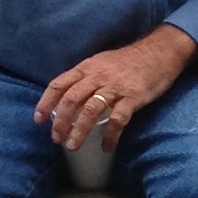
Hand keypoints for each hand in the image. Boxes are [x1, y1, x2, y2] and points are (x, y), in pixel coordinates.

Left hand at [36, 26, 197, 153]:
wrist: (160, 52)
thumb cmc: (129, 61)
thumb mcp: (101, 63)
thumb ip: (86, 77)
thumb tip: (69, 97)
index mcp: (87, 67)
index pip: (59, 84)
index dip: (46, 102)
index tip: (38, 120)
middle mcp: (98, 76)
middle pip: (72, 100)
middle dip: (61, 122)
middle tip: (56, 139)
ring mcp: (116, 86)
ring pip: (91, 110)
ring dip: (79, 130)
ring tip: (73, 146)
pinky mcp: (133, 96)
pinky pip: (119, 119)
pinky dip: (110, 135)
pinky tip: (107, 146)